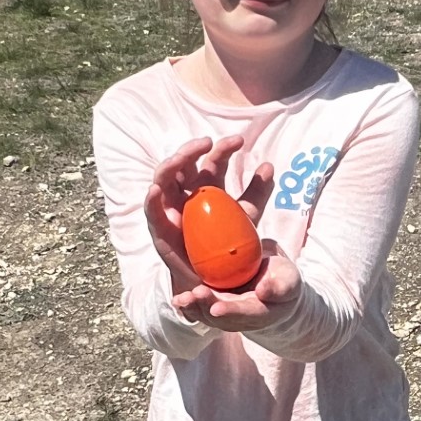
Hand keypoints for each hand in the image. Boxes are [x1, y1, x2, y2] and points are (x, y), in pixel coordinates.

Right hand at [144, 136, 273, 292]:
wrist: (217, 279)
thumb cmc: (228, 245)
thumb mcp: (246, 216)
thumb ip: (257, 192)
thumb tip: (269, 165)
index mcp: (207, 187)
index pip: (212, 161)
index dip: (223, 149)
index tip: (240, 142)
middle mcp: (186, 192)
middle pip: (184, 164)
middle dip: (192, 150)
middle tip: (206, 143)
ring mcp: (170, 208)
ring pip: (164, 178)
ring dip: (170, 165)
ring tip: (181, 158)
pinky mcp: (160, 227)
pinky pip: (151, 210)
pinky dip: (151, 199)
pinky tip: (156, 189)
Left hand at [170, 243, 301, 330]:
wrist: (273, 288)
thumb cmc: (282, 281)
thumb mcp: (290, 281)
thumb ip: (281, 286)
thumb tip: (263, 291)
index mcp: (262, 312)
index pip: (246, 313)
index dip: (232, 311)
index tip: (217, 309)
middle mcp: (241, 318)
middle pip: (222, 317)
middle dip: (207, 308)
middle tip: (196, 294)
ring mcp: (226, 315)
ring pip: (208, 316)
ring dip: (194, 308)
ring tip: (181, 299)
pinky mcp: (215, 307)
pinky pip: (200, 310)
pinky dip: (188, 307)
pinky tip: (178, 301)